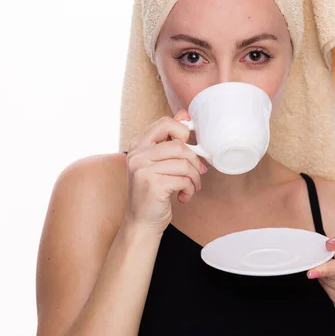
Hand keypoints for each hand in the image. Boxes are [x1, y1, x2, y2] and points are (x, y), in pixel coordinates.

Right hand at [124, 109, 206, 233]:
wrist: (142, 222)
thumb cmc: (153, 191)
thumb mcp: (158, 162)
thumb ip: (169, 139)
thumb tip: (184, 113)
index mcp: (138, 145)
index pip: (164, 123)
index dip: (182, 131)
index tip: (188, 146)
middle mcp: (137, 155)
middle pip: (179, 146)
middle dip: (194, 161)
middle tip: (197, 172)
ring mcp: (142, 170)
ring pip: (184, 163)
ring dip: (194, 178)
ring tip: (191, 186)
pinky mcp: (152, 185)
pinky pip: (184, 180)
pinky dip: (190, 189)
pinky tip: (184, 197)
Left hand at [307, 235, 334, 319]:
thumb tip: (329, 243)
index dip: (328, 268)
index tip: (312, 271)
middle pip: (334, 275)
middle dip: (325, 268)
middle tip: (325, 262)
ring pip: (328, 283)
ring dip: (324, 276)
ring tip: (333, 272)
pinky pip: (328, 292)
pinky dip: (327, 284)